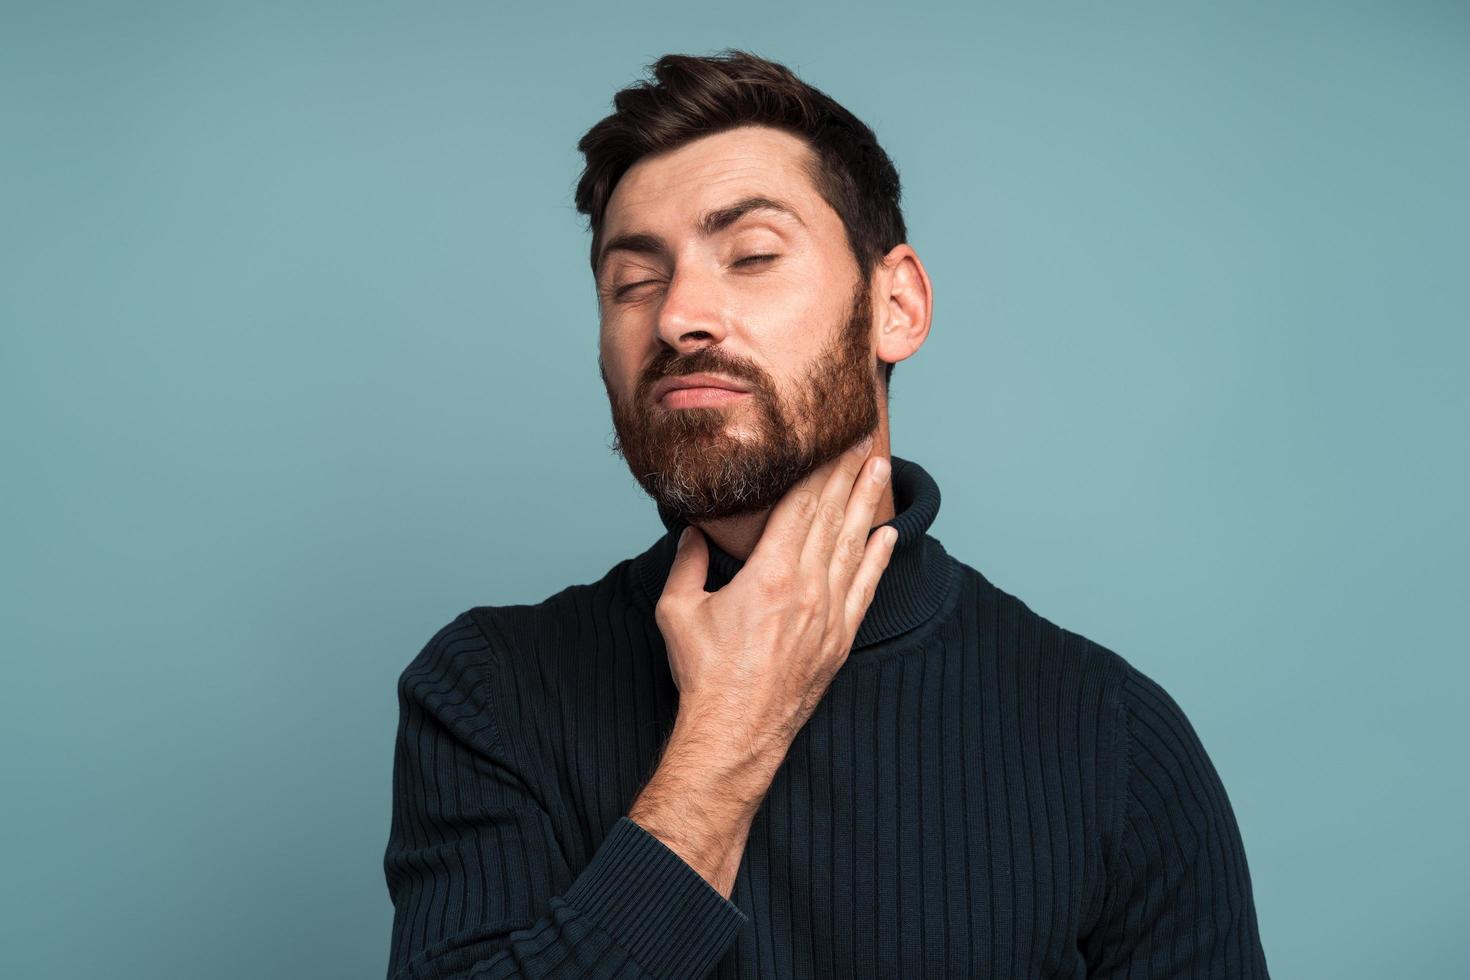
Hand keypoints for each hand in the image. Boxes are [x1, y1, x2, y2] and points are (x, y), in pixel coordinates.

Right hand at [653, 433, 898, 764]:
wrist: (736, 732)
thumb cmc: (705, 674)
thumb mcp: (678, 610)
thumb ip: (686, 563)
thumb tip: (694, 532)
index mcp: (768, 574)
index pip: (801, 506)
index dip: (819, 470)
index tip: (832, 442)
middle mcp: (806, 588)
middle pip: (833, 516)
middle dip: (849, 474)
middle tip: (865, 439)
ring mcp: (828, 614)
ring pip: (853, 545)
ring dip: (868, 504)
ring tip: (880, 469)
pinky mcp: (839, 639)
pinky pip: (866, 588)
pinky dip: (879, 558)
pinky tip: (888, 534)